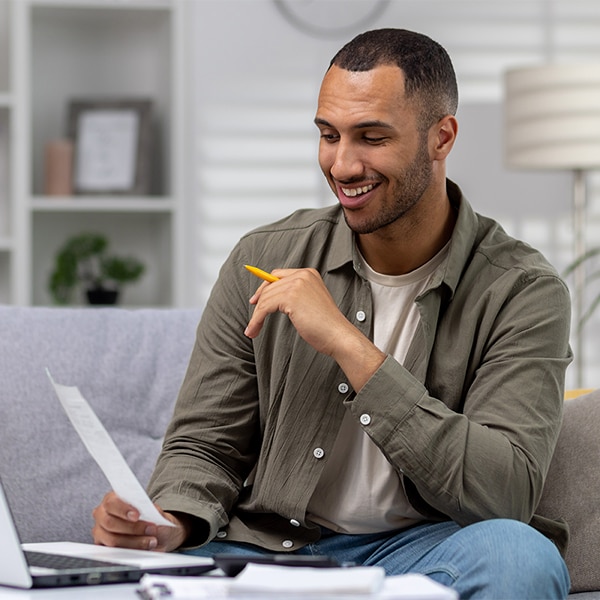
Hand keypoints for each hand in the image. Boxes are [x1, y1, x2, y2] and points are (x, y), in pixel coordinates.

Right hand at [91, 491, 188, 551]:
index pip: (111, 503)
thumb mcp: (153, 510)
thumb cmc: (149, 517)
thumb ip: (151, 509)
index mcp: (111, 499)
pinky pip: (113, 553)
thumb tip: (152, 513)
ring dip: (134, 542)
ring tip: (151, 541)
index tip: (137, 516)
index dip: (123, 510)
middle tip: (151, 529)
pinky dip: (130, 551)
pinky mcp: (103, 548)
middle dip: (133, 528)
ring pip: (112, 540)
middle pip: (110, 523)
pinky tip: (143, 549)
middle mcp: (102, 514)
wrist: (154, 532)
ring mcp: (100, 532)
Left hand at [245, 268, 384, 390]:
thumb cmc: (326, 325)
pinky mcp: (291, 297)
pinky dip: (257, 319)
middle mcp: (302, 275)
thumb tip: (270, 298)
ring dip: (256, 316)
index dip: (264, 288)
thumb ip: (295, 295)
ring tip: (253, 331)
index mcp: (308, 273)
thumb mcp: (310, 303)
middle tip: (253, 321)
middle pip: (269, 286)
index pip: (278, 275)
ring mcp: (297, 284)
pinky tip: (254, 329)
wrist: (338, 335)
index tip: (255, 301)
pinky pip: (265, 307)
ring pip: (265, 298)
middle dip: (258, 304)